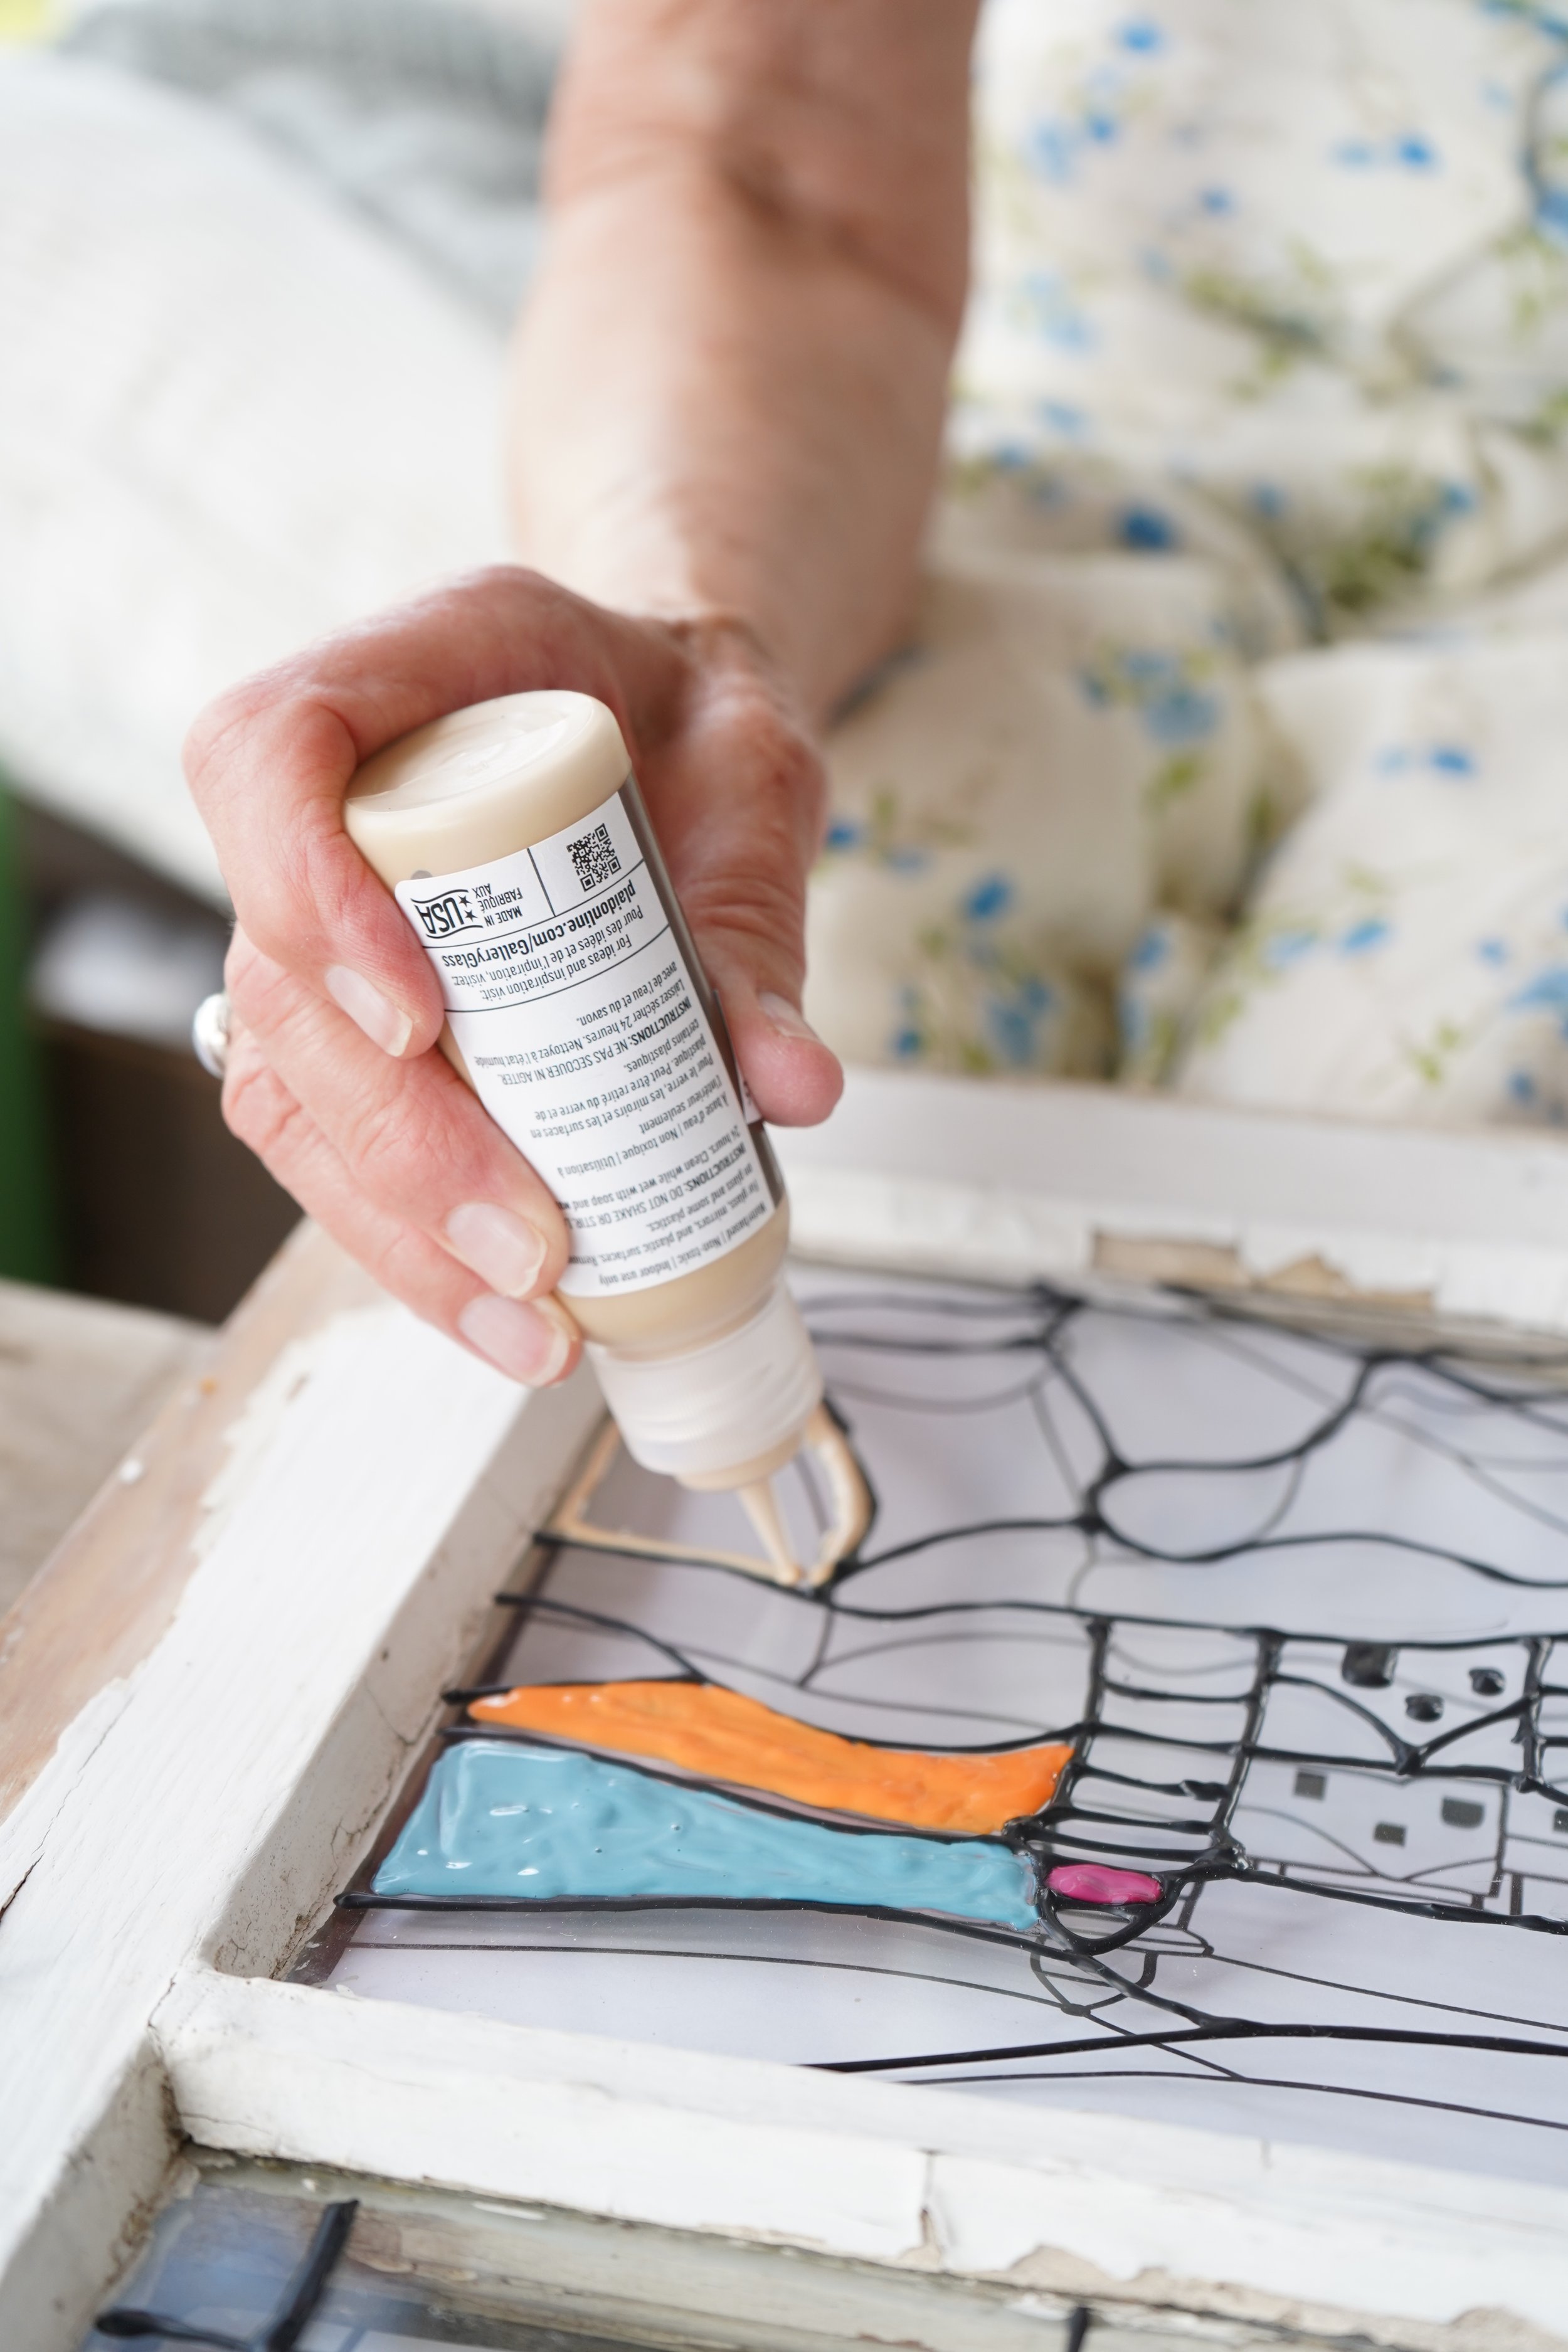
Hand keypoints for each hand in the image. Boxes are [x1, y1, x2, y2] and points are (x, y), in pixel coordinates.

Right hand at [184, 567, 842, 1383]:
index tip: (422, 1019)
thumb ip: (758, 917)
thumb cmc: (689, 725)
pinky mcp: (348, 1029)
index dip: (313, 895)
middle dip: (398, 1136)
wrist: (677, 729)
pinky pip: (338, 1145)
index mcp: (397, 677)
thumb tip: (786, 1085)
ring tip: (531, 1318)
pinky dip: (417, 1245)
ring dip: (399, 1226)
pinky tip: (507, 1316)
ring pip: (289, 1092)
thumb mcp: (749, 781)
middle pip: (278, 981)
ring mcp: (314, 930)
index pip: (272, 760)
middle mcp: (322, 808)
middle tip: (530, 1242)